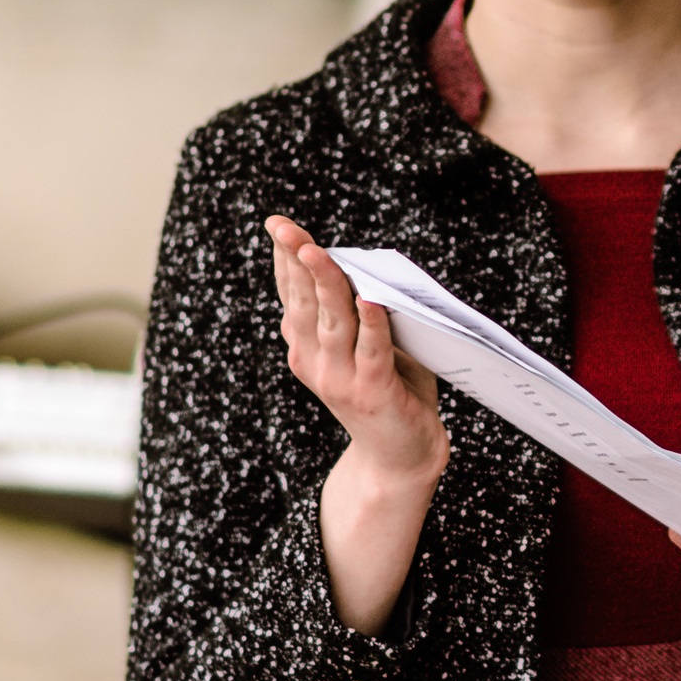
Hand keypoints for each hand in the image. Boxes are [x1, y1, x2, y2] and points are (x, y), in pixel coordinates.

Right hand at [269, 216, 446, 478]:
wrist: (402, 455)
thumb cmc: (391, 390)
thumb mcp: (365, 345)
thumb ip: (359, 313)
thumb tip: (364, 270)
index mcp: (307, 348)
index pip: (293, 296)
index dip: (285, 260)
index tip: (277, 225)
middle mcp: (315, 361)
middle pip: (305, 302)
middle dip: (295, 261)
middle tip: (285, 228)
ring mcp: (341, 378)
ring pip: (334, 321)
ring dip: (326, 284)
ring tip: (317, 251)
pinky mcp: (373, 392)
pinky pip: (373, 351)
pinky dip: (372, 323)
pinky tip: (370, 298)